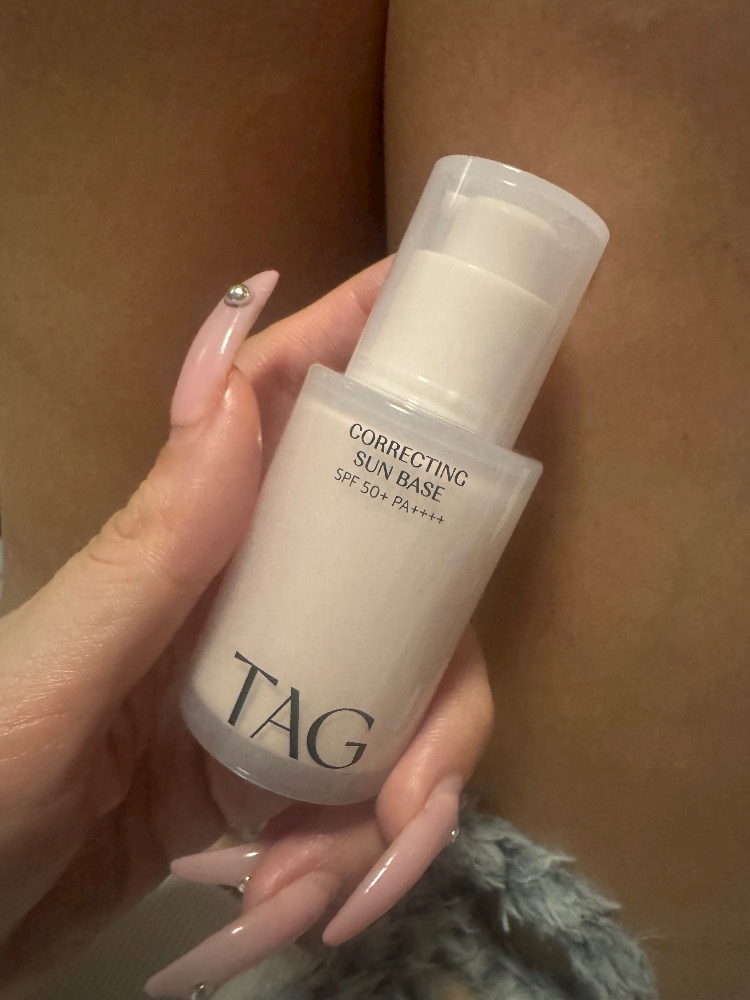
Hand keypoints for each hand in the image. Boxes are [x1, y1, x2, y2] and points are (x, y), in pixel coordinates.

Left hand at [0, 261, 492, 997]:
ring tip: (307, 903)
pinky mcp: (272, 780)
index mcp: (192, 545)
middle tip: (414, 811)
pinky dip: (345, 866)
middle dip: (433, 718)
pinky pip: (362, 802)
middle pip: (402, 597)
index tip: (453, 305)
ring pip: (399, 716)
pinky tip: (292, 911)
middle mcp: (248, 598)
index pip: (289, 411)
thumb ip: (151, 543)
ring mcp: (270, 689)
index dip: (364, 341)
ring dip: (382, 825)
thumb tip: (236, 375)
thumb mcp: (56, 670)